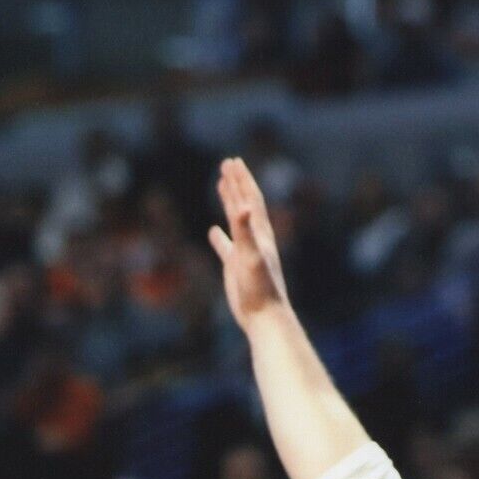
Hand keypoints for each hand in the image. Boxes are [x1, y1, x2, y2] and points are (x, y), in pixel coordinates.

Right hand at [208, 158, 290, 330]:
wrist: (264, 316)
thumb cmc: (260, 288)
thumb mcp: (251, 257)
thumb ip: (246, 232)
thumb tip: (245, 207)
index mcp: (261, 233)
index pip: (251, 199)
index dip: (242, 180)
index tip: (232, 162)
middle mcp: (255, 239)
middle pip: (245, 204)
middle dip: (237, 183)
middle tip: (228, 163)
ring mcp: (245, 252)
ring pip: (236, 221)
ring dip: (229, 202)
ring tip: (222, 185)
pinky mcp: (236, 267)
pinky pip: (226, 247)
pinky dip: (220, 237)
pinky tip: (213, 231)